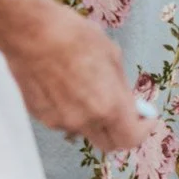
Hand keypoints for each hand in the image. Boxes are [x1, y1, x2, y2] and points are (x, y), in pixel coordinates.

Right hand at [0, 0, 157, 153]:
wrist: (32, 34)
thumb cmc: (76, 38)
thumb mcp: (112, 57)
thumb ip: (120, 86)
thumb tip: (126, 100)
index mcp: (108, 106)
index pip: (132, 139)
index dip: (143, 129)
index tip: (146, 117)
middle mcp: (84, 121)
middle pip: (109, 144)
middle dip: (121, 132)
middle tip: (126, 113)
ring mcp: (59, 121)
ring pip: (85, 131)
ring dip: (95, 120)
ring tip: (90, 90)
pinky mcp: (40, 116)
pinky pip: (64, 122)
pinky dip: (73, 112)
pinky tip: (67, 87)